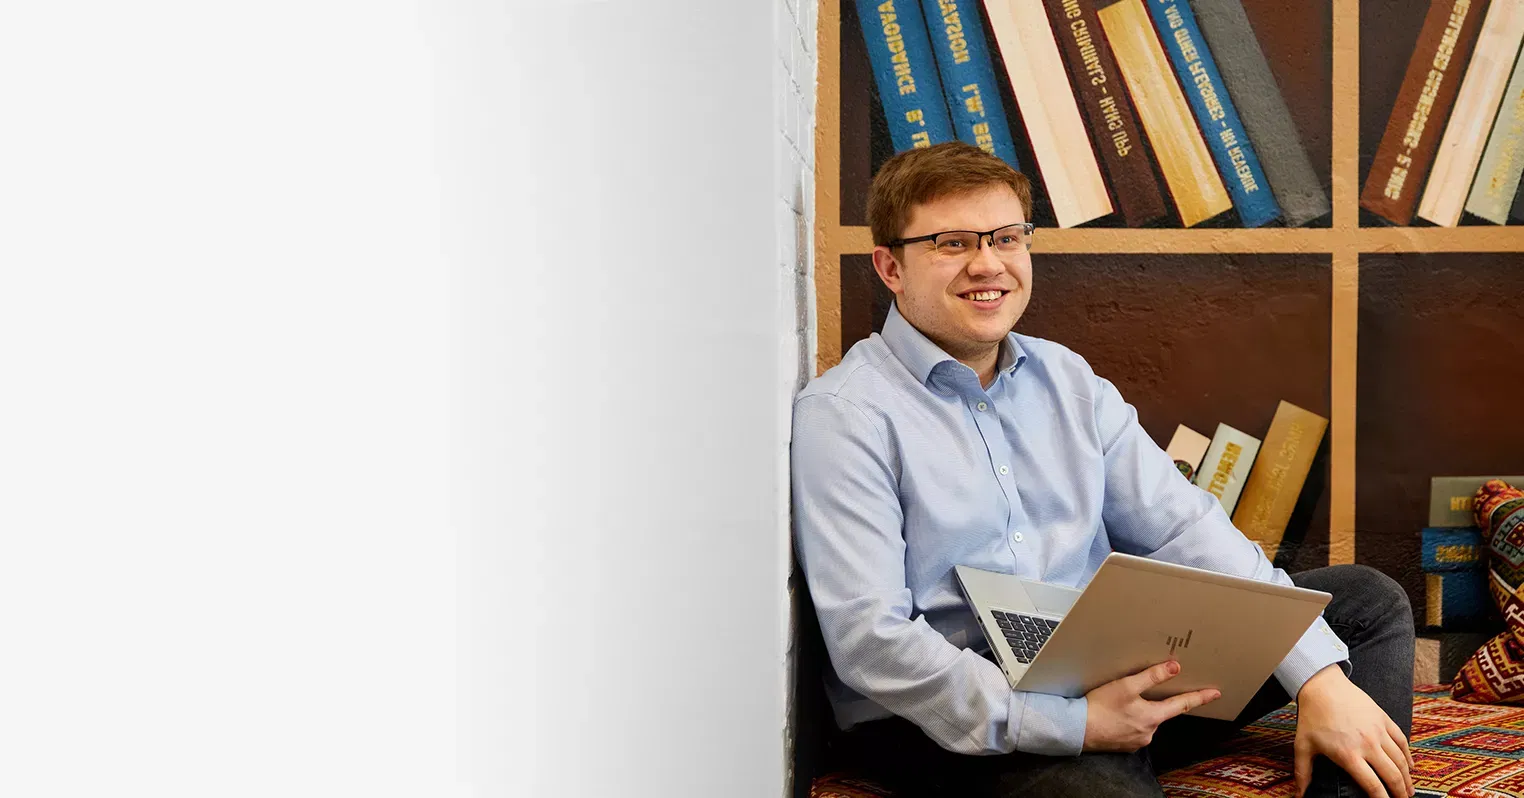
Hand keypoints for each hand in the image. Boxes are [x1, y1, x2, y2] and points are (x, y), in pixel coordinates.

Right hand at [1082, 660, 1220, 751]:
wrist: (1077, 729)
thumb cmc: (1100, 706)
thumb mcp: (1127, 686)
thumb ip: (1152, 676)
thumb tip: (1174, 667)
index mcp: (1153, 717)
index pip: (1182, 705)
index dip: (1199, 697)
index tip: (1215, 693)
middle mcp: (1149, 732)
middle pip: (1160, 712)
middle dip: (1154, 703)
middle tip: (1137, 695)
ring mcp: (1136, 741)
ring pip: (1145, 721)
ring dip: (1138, 712)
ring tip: (1119, 704)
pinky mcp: (1124, 745)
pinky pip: (1132, 729)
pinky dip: (1128, 721)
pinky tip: (1115, 715)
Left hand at [1294, 665, 1413, 797]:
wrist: (1322, 686)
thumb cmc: (1312, 717)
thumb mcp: (1303, 745)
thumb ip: (1303, 773)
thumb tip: (1299, 795)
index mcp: (1348, 754)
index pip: (1372, 785)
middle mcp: (1367, 744)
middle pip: (1392, 775)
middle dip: (1400, 793)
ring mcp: (1378, 731)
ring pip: (1401, 760)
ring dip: (1407, 778)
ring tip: (1409, 790)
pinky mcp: (1384, 719)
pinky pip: (1402, 741)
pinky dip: (1408, 756)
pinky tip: (1410, 766)